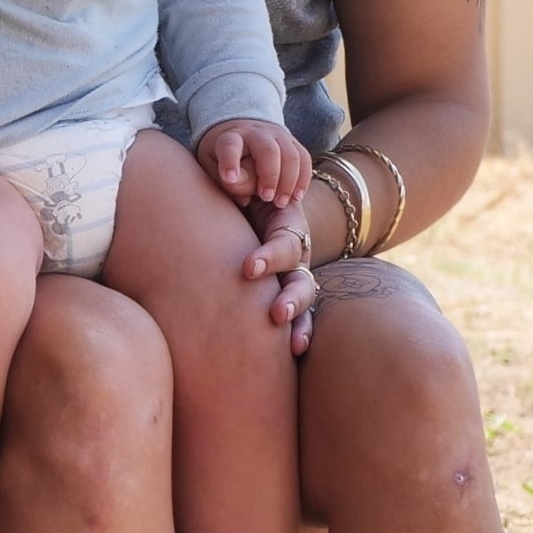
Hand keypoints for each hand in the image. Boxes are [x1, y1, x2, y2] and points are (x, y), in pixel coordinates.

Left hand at [197, 117, 310, 206]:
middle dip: (269, 175)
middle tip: (266, 198)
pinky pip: (304, 159)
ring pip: (291, 155)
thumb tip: (246, 200)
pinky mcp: (293, 143)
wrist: (241, 134)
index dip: (230, 161)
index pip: (230, 146)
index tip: (229, 179)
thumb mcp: (213, 168)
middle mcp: (256, 132)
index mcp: (230, 137)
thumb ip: (226, 183)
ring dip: (289, 181)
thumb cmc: (222, 159)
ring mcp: (278, 135)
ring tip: (281, 203)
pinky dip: (303, 179)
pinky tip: (296, 197)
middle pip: (268, 150)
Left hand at [244, 196, 319, 356]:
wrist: (248, 199)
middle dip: (290, 296)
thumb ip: (234, 183)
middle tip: (274, 313)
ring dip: (299, 321)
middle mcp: (295, 253)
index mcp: (283, 224)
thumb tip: (227, 180)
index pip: (283, 244)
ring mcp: (294, 276)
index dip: (269, 257)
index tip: (247, 269)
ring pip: (305, 301)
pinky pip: (301, 317)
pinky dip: (299, 333)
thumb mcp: (238, 185)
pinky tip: (294, 352)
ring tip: (291, 344)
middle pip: (300, 277)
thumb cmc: (235, 193)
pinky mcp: (288, 294)